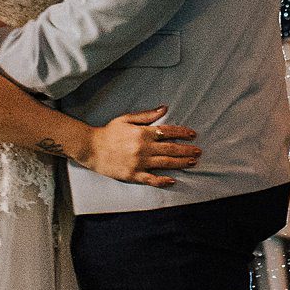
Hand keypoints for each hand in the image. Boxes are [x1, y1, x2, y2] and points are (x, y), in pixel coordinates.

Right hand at [75, 107, 200, 186]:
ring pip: (165, 164)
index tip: (193, 134)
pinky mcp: (133, 175)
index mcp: (143, 133)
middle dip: (187, 150)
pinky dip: (162, 181)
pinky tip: (173, 180)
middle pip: (170, 149)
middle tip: (198, 151)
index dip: (182, 133)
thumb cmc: (109, 132)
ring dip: (181, 163)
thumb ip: (147, 115)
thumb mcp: (127, 119)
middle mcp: (143, 148)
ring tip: (192, 162)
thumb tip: (165, 108)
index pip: (168, 132)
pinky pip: (151, 179)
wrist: (91, 148)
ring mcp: (139, 163)